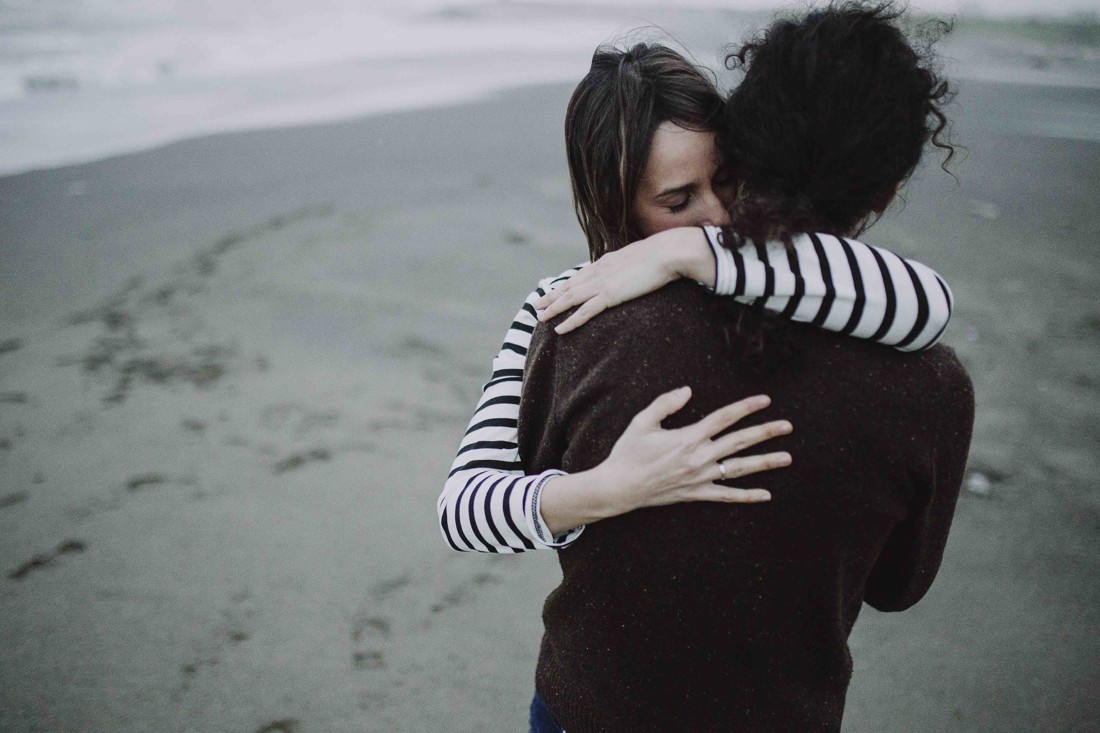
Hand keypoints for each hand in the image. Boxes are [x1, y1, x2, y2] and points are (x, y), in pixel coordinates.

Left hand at [534, 228, 711, 333]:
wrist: (669, 252)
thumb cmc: (663, 254)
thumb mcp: (641, 257)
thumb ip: (630, 264)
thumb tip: (632, 269)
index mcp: (607, 262)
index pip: (580, 275)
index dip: (565, 284)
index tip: (554, 290)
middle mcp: (600, 271)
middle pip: (570, 286)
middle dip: (552, 296)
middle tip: (537, 305)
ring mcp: (603, 283)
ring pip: (571, 298)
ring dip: (554, 308)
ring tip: (539, 317)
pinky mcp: (610, 295)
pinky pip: (585, 312)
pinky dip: (571, 321)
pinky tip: (560, 329)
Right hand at [594, 387, 791, 511]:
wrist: (619, 487)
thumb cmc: (629, 452)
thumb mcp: (642, 421)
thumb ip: (666, 403)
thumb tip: (688, 390)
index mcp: (688, 437)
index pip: (724, 417)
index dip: (746, 407)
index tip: (765, 400)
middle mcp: (699, 457)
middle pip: (740, 441)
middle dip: (766, 432)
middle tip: (788, 426)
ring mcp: (700, 477)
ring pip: (740, 468)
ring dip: (765, 462)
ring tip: (787, 457)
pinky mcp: (697, 493)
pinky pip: (727, 496)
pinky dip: (747, 496)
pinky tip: (766, 495)